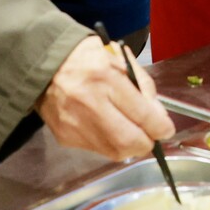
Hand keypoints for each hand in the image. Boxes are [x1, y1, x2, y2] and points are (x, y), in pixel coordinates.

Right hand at [36, 35, 174, 160]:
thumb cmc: (87, 58)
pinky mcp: (65, 136)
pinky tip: (108, 128)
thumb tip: (158, 116)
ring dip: (130, 146)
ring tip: (131, 132)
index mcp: (105, 76)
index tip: (166, 129)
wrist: (43, 64)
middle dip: (147, 143)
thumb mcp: (120, 58)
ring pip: (115, 152)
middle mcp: (89, 103)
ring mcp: (75, 123)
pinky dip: (110, 143)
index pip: (143, 114)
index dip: (161, 127)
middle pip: (130, 141)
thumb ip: (143, 85)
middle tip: (151, 136)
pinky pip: (97, 150)